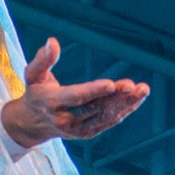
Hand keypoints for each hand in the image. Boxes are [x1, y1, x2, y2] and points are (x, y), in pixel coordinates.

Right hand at [0, 39, 147, 147]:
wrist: (32, 123)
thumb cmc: (36, 92)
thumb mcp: (33, 74)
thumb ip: (43, 59)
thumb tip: (52, 41)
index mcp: (53, 103)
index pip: (76, 97)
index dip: (94, 91)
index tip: (111, 84)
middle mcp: (66, 120)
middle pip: (95, 108)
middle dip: (116, 97)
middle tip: (133, 85)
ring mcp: (78, 129)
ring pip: (106, 117)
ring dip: (126, 104)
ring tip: (143, 90)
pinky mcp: (88, 133)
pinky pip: (109, 121)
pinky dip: (125, 110)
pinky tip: (137, 98)